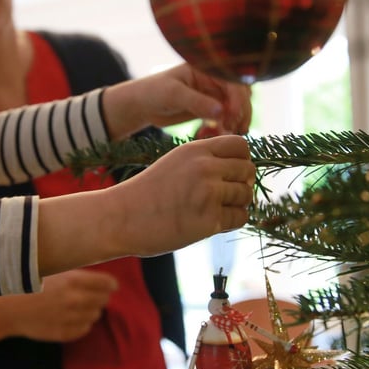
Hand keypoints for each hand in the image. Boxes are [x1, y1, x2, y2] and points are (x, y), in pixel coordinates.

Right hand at [0, 269, 116, 347]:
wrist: (5, 306)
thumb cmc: (26, 281)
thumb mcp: (51, 269)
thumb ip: (73, 272)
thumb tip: (95, 273)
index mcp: (72, 281)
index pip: (106, 284)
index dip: (110, 284)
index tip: (111, 285)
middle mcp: (74, 301)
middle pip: (103, 300)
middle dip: (101, 296)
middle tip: (96, 293)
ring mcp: (69, 319)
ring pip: (95, 315)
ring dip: (92, 309)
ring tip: (81, 305)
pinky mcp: (63, 333)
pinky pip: (84, 329)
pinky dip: (82, 323)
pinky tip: (74, 317)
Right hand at [35, 134, 254, 273]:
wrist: (121, 218)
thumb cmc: (148, 193)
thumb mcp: (175, 162)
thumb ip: (205, 159)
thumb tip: (245, 168)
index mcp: (196, 150)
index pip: (241, 146)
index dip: (242, 160)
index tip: (231, 173)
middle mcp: (205, 168)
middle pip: (248, 170)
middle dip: (241, 183)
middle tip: (224, 196)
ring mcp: (208, 194)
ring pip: (246, 195)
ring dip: (236, 204)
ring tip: (214, 209)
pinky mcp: (209, 220)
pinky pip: (239, 218)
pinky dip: (230, 221)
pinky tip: (211, 222)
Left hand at [103, 64, 252, 138]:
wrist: (142, 106)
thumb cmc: (153, 92)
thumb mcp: (173, 94)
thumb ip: (197, 102)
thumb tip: (221, 111)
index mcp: (207, 68)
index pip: (232, 81)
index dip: (238, 98)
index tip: (233, 116)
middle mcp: (214, 80)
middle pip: (240, 95)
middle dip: (241, 112)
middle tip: (234, 129)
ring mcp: (213, 95)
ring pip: (235, 108)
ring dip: (236, 121)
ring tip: (229, 134)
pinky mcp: (210, 109)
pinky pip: (226, 119)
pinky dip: (226, 128)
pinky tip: (218, 136)